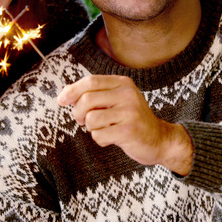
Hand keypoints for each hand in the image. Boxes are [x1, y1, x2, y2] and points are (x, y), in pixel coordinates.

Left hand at [57, 75, 192, 174]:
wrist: (159, 139)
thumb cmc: (131, 120)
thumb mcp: (117, 101)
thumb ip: (95, 95)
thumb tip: (64, 94)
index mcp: (123, 83)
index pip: (90, 81)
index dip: (72, 91)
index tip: (61, 100)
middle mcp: (128, 94)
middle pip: (86, 100)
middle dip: (78, 113)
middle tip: (82, 121)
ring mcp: (130, 112)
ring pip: (90, 119)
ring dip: (91, 128)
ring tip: (103, 129)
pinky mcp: (129, 130)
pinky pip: (99, 135)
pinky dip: (100, 140)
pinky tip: (112, 139)